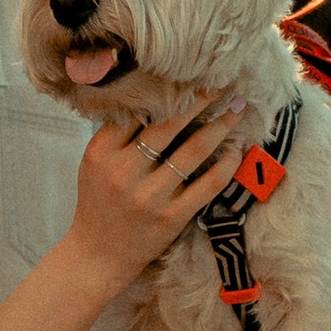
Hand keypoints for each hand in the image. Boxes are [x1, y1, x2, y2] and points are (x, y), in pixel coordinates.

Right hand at [62, 91, 242, 295]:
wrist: (97, 257)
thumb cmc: (98, 205)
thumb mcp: (93, 165)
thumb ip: (116, 135)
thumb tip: (155, 99)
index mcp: (101, 153)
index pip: (138, 111)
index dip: (166, 90)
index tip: (189, 74)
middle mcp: (124, 172)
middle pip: (169, 124)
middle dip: (200, 99)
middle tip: (222, 80)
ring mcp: (150, 196)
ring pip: (193, 150)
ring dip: (220, 126)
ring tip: (237, 108)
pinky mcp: (171, 217)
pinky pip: (207, 184)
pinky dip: (225, 164)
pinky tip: (236, 150)